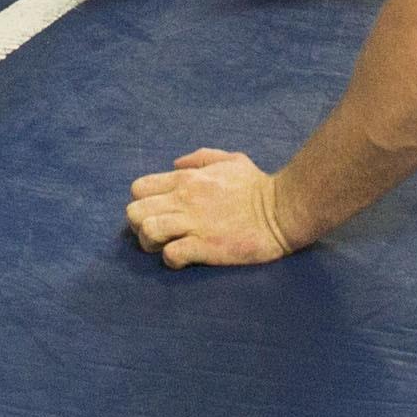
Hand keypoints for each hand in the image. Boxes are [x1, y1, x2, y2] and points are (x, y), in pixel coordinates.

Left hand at [127, 148, 299, 268]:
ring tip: (167, 246)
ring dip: (152, 244)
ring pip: (147, 232)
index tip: (157, 212)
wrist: (282, 210)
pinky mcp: (205, 246)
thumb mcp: (230, 159)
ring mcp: (193, 223)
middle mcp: (184, 199)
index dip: (142, 203)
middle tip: (158, 233)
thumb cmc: (257, 186)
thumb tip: (175, 164)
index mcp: (187, 178)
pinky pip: (171, 255)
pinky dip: (172, 259)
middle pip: (134, 212)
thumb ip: (200, 157)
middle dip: (140, 225)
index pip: (139, 188)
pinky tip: (184, 257)